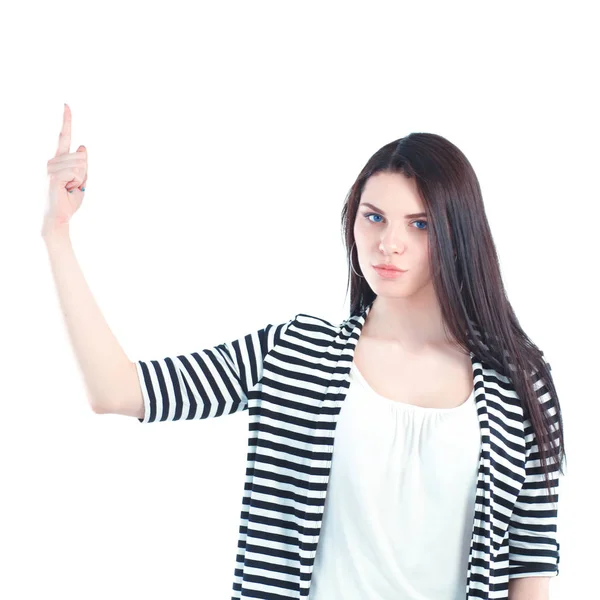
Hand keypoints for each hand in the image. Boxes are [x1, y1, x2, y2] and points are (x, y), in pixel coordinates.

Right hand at [42, 103, 87, 236]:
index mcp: (59, 160)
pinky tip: (66, 189)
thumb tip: (83, 146)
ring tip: (69, 188)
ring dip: (80, 179)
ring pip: (80, 164)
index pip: (64, 137)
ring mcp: (51, 168)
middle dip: (84, 172)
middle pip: (82, 156)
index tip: (66, 105)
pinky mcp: (53, 176)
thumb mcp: (82, 180)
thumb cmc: (69, 200)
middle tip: (73, 185)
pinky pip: (76, 172)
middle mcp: (52, 161)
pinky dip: (76, 182)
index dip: (66, 121)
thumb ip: (83, 164)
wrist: (60, 217)